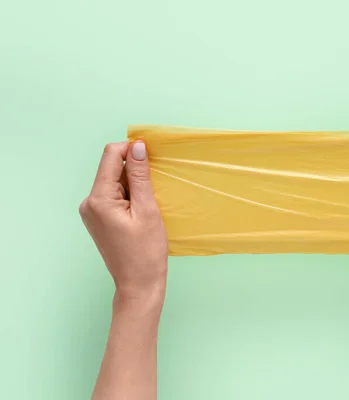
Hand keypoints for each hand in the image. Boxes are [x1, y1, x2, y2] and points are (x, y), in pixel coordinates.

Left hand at [79, 141, 167, 302]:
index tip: (152, 157)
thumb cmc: (146, 252)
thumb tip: (138, 146)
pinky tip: (143, 211)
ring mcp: (92, 212)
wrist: (139, 284)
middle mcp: (89, 202)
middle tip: (155, 188)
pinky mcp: (98, 219)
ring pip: (114, 182)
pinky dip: (130, 196)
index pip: (111, 156)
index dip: (132, 150)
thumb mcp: (147, 209)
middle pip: (112, 168)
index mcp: (98, 199)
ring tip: (150, 205)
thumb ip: (140, 176)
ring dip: (134, 185)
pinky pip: (114, 196)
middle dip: (135, 171)